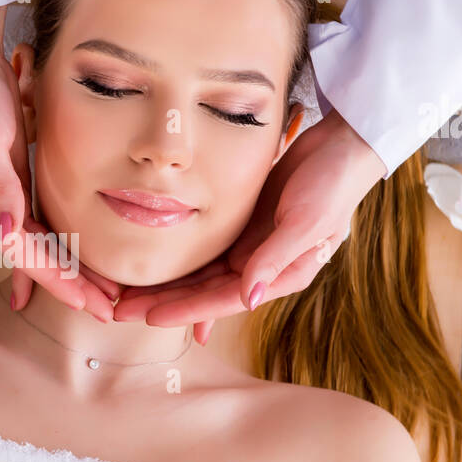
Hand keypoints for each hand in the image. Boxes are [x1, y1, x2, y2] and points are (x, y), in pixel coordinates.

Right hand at [0, 7, 118, 319]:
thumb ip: (0, 187)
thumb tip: (6, 231)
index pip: (23, 253)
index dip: (56, 279)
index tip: (84, 301)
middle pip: (34, 257)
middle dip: (69, 286)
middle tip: (105, 309)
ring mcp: (5, 197)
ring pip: (42, 245)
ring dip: (70, 270)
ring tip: (101, 293)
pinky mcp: (17, 183)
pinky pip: (43, 225)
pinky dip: (61, 246)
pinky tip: (74, 265)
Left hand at [112, 108, 386, 341]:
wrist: (344, 145)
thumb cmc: (333, 184)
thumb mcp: (307, 221)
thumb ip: (275, 259)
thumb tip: (249, 298)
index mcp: (281, 276)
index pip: (222, 300)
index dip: (185, 310)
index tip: (148, 317)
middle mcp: (261, 268)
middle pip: (202, 292)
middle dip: (162, 303)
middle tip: (118, 311)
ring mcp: (250, 246)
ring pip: (198, 273)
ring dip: (164, 284)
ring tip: (123, 292)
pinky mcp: (242, 224)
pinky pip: (203, 248)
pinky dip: (178, 259)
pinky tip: (151, 266)